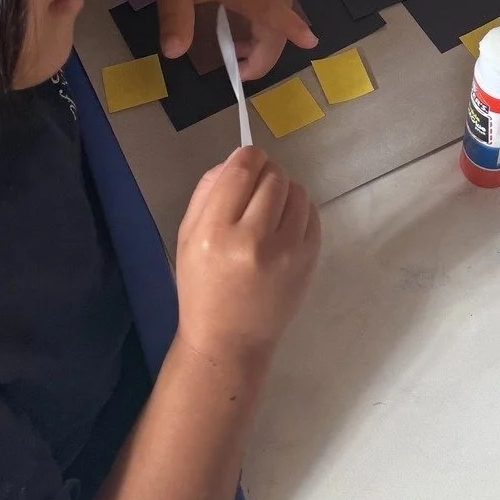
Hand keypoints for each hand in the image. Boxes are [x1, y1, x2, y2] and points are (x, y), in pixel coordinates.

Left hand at [151, 0, 315, 76]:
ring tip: (240, 50)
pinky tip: (248, 21)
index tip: (310, 43)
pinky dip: (270, 16)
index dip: (293, 28)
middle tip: (241, 71)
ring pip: (281, 6)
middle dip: (267, 51)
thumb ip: (174, 20)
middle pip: (280, 18)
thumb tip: (173, 54)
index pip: (274, 11)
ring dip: (268, 35)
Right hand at [175, 148, 320, 363]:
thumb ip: (207, 192)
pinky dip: (299, 210)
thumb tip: (236, 159)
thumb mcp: (187, 237)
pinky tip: (284, 225)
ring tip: (270, 210)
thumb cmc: (201, 287)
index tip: (246, 162)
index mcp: (215, 233)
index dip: (247, 157)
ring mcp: (287, 251)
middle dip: (264, 174)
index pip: (242, 170)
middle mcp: (253, 239)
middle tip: (255, 191)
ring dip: (284, 191)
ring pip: (297, 190)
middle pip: (273, 175)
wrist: (230, 341)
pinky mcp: (309, 260)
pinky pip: (312, 212)